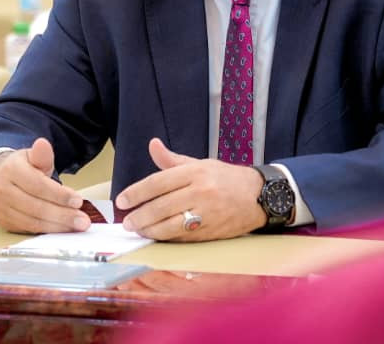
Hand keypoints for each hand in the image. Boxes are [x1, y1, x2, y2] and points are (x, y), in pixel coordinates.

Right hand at [0, 138, 89, 233]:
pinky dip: (48, 231)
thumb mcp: (33, 157)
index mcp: (11, 170)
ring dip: (58, 226)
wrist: (1, 178)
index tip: (78, 201)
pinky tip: (63, 229)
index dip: (59, 195)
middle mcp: (3, 190)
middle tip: (83, 221)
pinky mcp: (5, 223)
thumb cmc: (23, 168)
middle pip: (36, 206)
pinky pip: (29, 230)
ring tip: (77, 226)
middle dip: (62, 215)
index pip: (37, 185)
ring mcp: (1, 209)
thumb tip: (43, 144)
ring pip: (33, 221)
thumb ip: (42, 155)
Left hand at [115, 138, 264, 241]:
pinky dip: (166, 238)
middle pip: (161, 206)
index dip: (136, 192)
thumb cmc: (227, 178)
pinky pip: (183, 237)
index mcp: (195, 172)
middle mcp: (200, 192)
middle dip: (139, 216)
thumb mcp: (201, 163)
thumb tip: (153, 145)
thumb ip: (172, 160)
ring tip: (138, 230)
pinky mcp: (211, 232)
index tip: (122, 200)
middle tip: (127, 222)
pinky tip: (156, 236)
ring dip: (149, 230)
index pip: (158, 182)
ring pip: (170, 225)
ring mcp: (206, 214)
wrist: (261, 196)